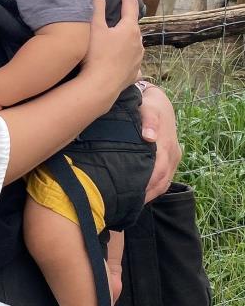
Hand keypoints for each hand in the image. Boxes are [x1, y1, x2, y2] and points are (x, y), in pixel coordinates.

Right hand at [83, 0, 143, 93]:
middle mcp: (138, 43)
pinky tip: (121, 62)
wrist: (100, 87)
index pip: (130, 4)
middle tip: (118, 11)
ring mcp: (138, 60)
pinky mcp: (134, 73)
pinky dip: (127, 59)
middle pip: (132, 26)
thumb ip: (96, 8)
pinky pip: (132, 63)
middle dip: (125, 18)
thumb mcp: (94, 29)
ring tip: (116, 38)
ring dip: (126, 39)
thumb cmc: (96, 56)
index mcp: (129, 29)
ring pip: (133, 44)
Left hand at [141, 85, 181, 201]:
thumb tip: (149, 136)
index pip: (159, 170)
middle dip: (149, 194)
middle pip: (163, 180)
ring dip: (153, 193)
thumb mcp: (148, 108)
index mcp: (167, 145)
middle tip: (131, 204)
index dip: (148, 184)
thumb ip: (149, 120)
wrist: (159, 101)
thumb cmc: (149, 105)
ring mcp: (174, 156)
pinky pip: (166, 176)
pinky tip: (144, 193)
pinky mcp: (171, 157)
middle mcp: (173, 154)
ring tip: (136, 203)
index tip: (134, 194)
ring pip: (166, 181)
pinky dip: (157, 187)